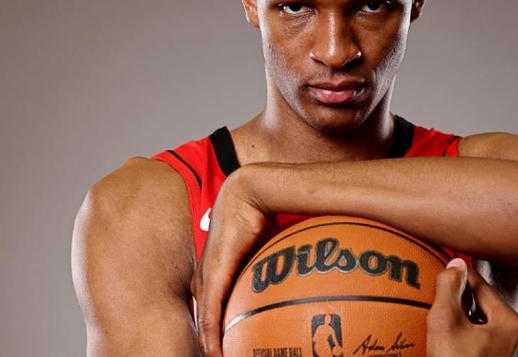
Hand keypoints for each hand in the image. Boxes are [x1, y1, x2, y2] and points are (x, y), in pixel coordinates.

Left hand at [190, 166, 271, 356]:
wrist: (253, 191)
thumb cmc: (266, 215)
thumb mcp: (270, 249)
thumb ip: (277, 267)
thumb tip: (301, 280)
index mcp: (216, 272)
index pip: (212, 309)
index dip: (217, 332)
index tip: (228, 350)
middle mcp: (206, 276)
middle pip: (204, 320)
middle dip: (209, 344)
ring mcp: (208, 276)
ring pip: (203, 322)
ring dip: (210, 347)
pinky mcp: (213, 274)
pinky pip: (209, 313)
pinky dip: (211, 337)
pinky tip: (215, 355)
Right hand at [427, 258, 517, 356]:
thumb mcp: (444, 321)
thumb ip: (449, 287)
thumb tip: (455, 265)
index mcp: (511, 323)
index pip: (482, 286)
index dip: (461, 274)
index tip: (448, 266)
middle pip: (486, 308)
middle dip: (464, 300)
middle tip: (443, 296)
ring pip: (488, 329)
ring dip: (468, 322)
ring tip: (446, 322)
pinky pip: (488, 348)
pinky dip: (472, 341)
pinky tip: (454, 345)